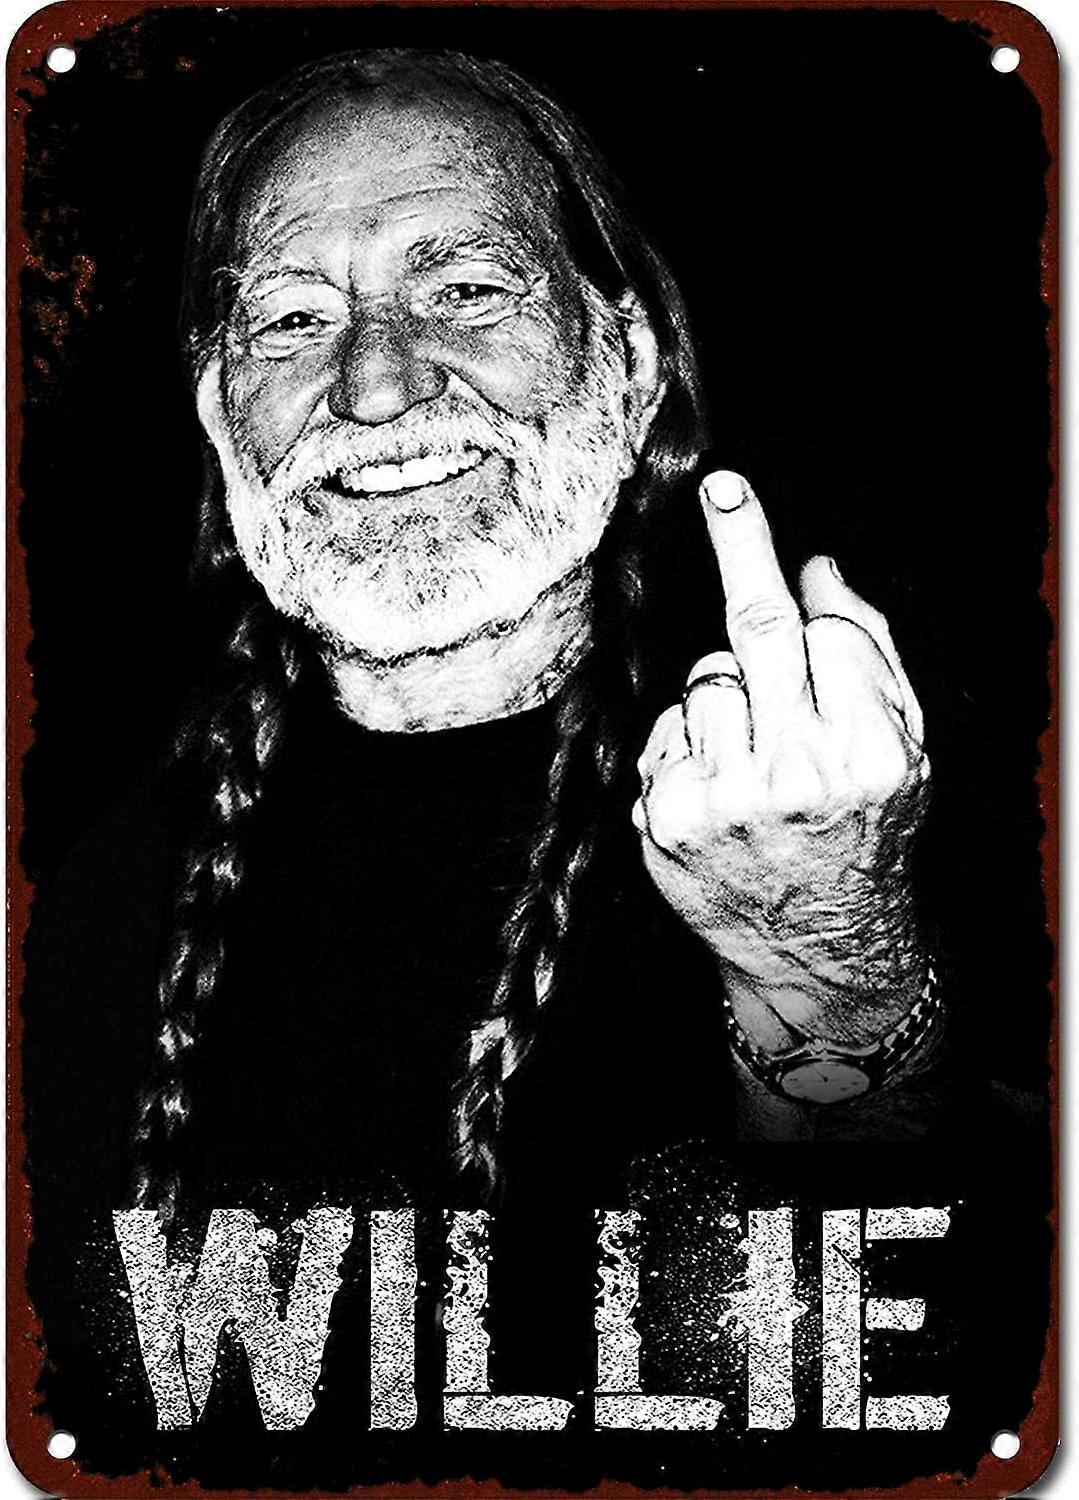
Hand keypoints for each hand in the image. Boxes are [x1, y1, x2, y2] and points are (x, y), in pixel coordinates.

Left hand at [633, 471, 931, 1052]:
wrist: (818, 947)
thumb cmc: (862, 833)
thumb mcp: (903, 753)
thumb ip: (867, 657)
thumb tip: (817, 569)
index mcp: (869, 754)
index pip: (828, 631)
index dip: (804, 588)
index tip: (742, 499)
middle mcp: (796, 776)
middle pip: (756, 629)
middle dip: (738, 545)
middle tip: (721, 490)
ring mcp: (723, 799)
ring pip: (705, 677)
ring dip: (726, 689)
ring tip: (755, 750)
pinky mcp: (666, 819)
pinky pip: (666, 729)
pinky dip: (689, 738)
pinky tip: (719, 781)